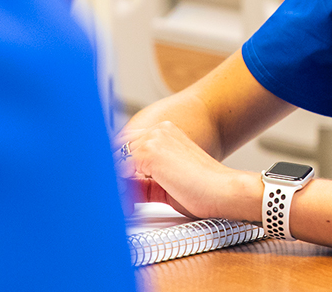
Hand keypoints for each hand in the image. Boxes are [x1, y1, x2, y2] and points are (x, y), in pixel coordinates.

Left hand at [118, 120, 255, 221]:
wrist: (224, 191)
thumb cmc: (205, 191)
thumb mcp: (167, 185)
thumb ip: (144, 182)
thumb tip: (121, 189)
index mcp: (165, 133)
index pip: (126, 146)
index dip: (115, 167)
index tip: (110, 185)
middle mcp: (158, 131)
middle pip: (117, 149)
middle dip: (110, 172)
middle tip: (107, 195)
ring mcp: (153, 139)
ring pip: (115, 159)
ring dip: (113, 181)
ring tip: (112, 201)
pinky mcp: (150, 152)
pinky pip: (120, 169)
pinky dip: (117, 186)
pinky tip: (121, 202)